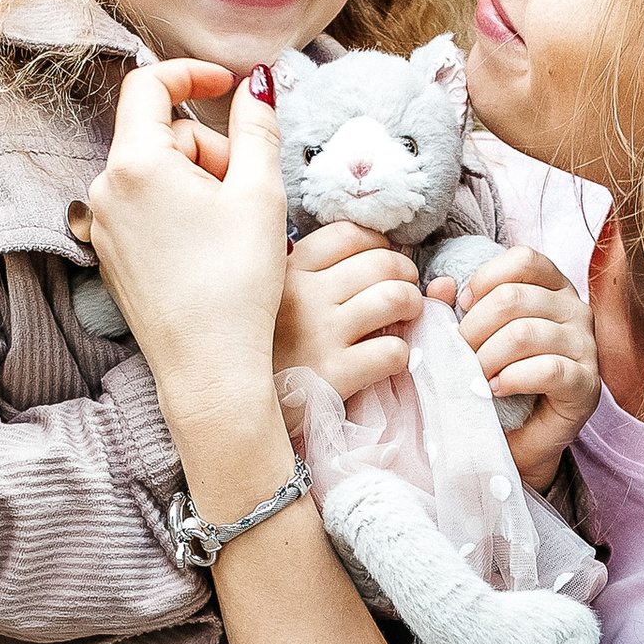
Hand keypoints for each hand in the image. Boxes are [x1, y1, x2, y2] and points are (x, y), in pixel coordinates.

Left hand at [79, 60, 288, 437]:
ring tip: (233, 230)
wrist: (208, 369)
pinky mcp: (111, 257)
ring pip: (156, 175)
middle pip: (162, 136)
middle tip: (249, 193)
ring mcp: (104, 226)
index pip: (149, 84)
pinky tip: (210, 252)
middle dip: (210, 149)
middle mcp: (105, 189)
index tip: (228, 84)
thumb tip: (256, 84)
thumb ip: (257, 128)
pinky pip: (146, 211)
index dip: (192, 73)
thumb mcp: (260, 195)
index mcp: (136, 163)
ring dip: (199, 184)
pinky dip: (180, 213)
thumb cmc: (237, 284)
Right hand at [275, 219, 423, 401]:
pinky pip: (392, 351)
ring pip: (394, 298)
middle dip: (405, 273)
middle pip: (380, 262)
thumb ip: (295, 275)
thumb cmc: (257, 353)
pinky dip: (401, 353)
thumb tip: (353, 255)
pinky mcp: (334, 374)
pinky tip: (388, 358)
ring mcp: (319, 335)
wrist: (232, 408)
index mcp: (286, 271)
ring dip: (411, 305)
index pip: (348, 235)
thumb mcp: (262, 300)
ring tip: (406, 317)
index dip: (377, 244)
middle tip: (404, 289)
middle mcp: (304, 296)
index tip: (381, 261)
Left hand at [448, 246, 600, 489]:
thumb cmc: (494, 380)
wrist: (515, 440)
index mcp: (552, 288)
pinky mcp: (587, 385)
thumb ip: (458, 307)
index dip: (485, 279)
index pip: (524, 259)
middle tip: (459, 356)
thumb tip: (441, 286)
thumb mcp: (473, 337)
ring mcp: (586, 347)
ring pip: (525, 333)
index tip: (462, 309)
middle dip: (473, 328)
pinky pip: (548, 370)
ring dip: (486, 357)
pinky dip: (513, 379)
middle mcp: (576, 310)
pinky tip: (495, 389)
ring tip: (475, 377)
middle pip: (514, 297)